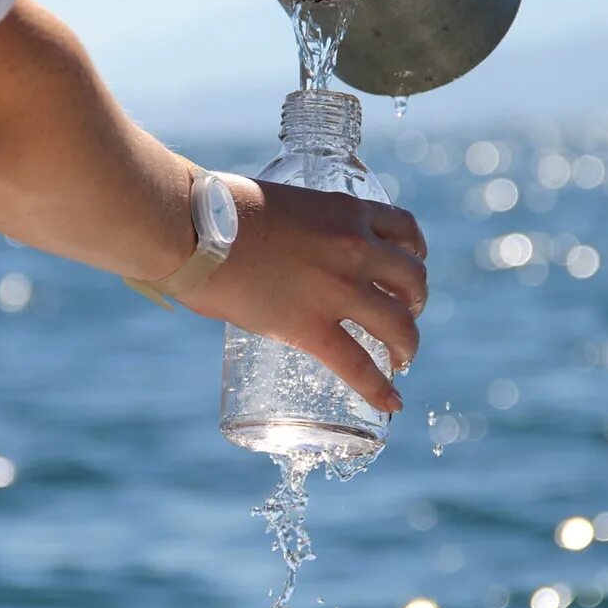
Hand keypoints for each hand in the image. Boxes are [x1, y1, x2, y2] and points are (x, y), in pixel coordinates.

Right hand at [178, 177, 427, 413]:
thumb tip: (272, 252)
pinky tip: (392, 402)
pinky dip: (381, 388)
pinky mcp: (310, 327)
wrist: (193, 227)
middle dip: (414, 302)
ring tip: (401, 359)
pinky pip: (359, 366)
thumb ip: (293, 228)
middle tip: (402, 316)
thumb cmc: (217, 208)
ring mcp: (336, 289)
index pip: (404, 229)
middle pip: (413, 279)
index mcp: (345, 211)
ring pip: (399, 325)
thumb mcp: (278, 205)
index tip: (409, 265)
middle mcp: (354, 247)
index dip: (414, 252)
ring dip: (408, 345)